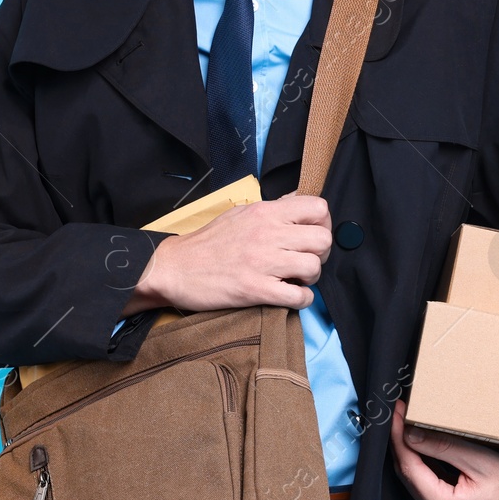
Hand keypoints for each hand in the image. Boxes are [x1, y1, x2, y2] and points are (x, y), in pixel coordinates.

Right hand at [123, 193, 331, 313]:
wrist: (175, 268)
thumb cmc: (208, 242)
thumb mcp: (241, 212)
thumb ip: (272, 208)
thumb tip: (298, 200)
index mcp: (265, 212)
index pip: (318, 208)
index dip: (323, 223)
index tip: (312, 235)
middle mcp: (267, 233)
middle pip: (323, 240)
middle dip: (321, 253)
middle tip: (306, 260)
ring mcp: (262, 262)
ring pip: (314, 267)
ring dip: (311, 278)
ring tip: (295, 279)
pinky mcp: (255, 289)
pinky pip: (298, 297)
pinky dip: (301, 299)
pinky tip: (289, 296)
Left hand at [390, 399, 498, 499]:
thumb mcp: (480, 461)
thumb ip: (443, 448)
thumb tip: (410, 434)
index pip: (408, 466)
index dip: (398, 437)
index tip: (397, 412)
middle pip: (408, 474)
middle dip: (401, 442)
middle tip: (399, 414)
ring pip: (416, 479)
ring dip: (411, 451)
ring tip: (407, 424)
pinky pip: (428, 484)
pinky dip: (424, 462)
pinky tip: (424, 444)